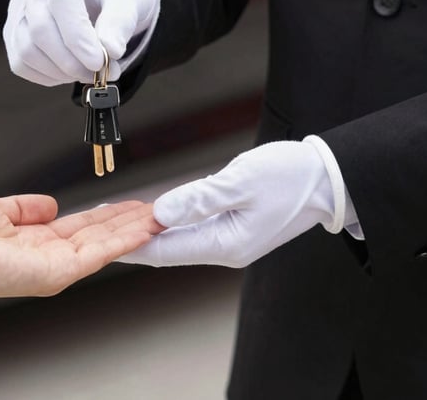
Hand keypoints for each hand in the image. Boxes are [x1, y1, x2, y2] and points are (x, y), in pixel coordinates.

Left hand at [0, 193, 161, 348]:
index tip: (127, 206)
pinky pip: (97, 253)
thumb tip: (48, 204)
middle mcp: (44, 257)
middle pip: (96, 236)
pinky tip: (142, 228)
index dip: (104, 215)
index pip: (77, 227)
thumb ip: (24, 207)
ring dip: (132, 229)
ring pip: (103, 244)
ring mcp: (52, 267)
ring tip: (158, 216)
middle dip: (126, 222)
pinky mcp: (56, 273)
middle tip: (155, 211)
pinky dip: (123, 240)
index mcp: (30, 241)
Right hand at [3, 0, 160, 84]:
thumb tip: (109, 53)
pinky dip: (47, 75)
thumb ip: (120, 24)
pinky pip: (20, 61)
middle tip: (101, 73)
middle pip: (40, 27)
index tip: (100, 62)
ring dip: (60, 71)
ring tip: (89, 73)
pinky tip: (70, 71)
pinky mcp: (14, 28)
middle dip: (72, 60)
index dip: (78, 36)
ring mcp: (19, 4)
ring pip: (26, 48)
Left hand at [119, 140, 342, 268]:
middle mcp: (224, 247)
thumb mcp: (242, 182)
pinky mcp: (234, 225)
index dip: (129, 244)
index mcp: (224, 244)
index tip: (99, 238)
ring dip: (150, 227)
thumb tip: (159, 212)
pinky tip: (155, 211)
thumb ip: (199, 198)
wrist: (327, 179)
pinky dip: (171, 219)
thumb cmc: (290, 177)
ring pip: (178, 237)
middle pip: (167, 247)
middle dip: (133, 236)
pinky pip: (193, 227)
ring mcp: (230, 238)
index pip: (164, 249)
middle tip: (100, 222)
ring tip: (118, 216)